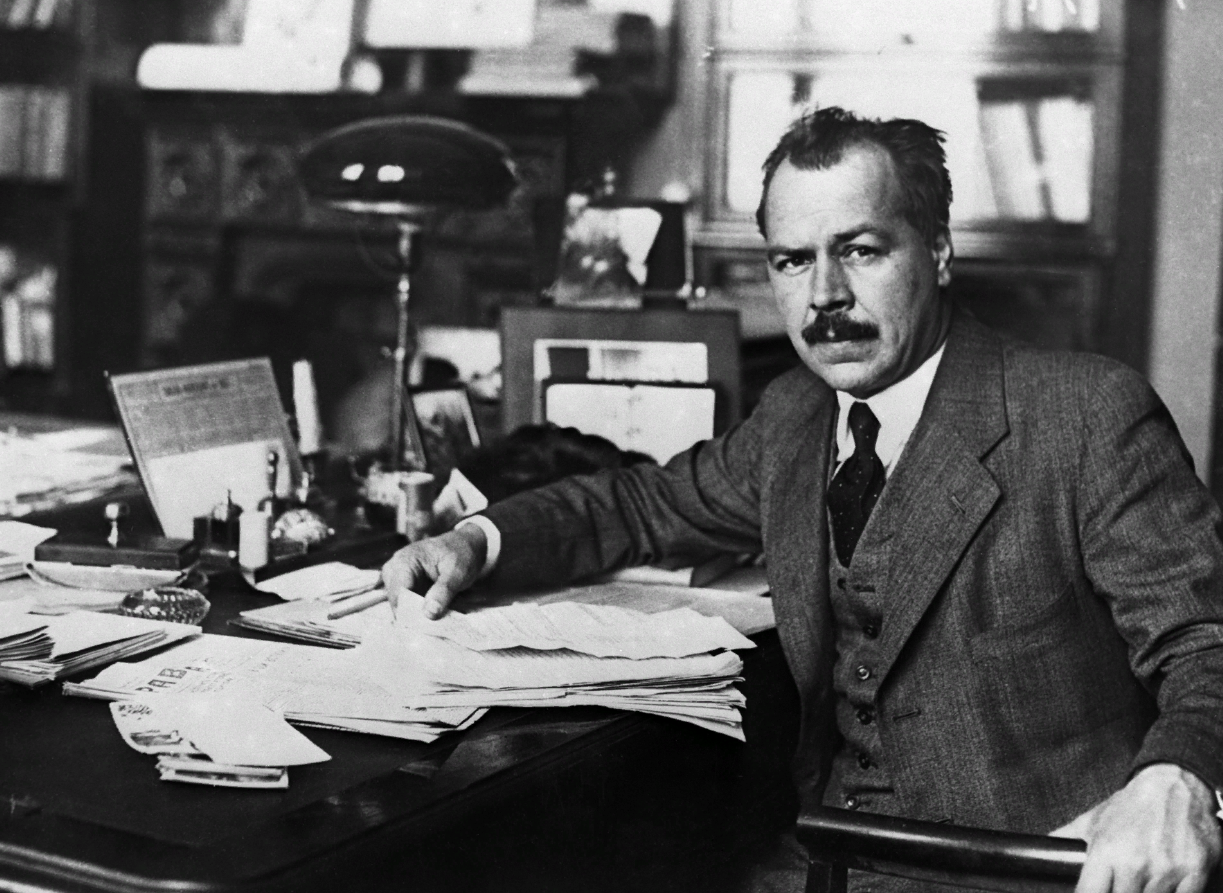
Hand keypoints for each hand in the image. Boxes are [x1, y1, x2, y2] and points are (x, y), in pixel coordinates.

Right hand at [380, 524, 486, 618]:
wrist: (466, 545)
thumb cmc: (462, 554)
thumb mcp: (458, 572)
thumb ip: (444, 591)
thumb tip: (429, 614)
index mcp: (405, 561)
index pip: (398, 593)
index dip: (409, 612)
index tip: (425, 627)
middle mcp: (395, 569)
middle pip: (396, 601)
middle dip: (412, 616)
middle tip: (432, 628)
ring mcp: (398, 578)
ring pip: (400, 606)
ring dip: (415, 616)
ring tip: (433, 624)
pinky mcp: (405, 587)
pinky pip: (406, 605)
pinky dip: (417, 612)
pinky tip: (431, 618)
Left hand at [1051, 763, 1220, 892]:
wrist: (1175, 784)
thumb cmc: (1131, 805)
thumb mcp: (1092, 820)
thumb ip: (1065, 839)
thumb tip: (1038, 849)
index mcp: (1105, 851)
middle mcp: (1134, 862)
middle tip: (1122, 883)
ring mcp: (1166, 869)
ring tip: (1142, 881)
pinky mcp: (1195, 870)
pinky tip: (1166, 884)